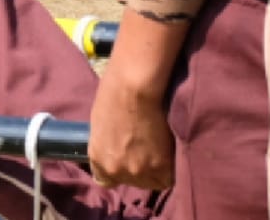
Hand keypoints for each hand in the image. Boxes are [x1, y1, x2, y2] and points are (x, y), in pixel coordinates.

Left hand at [87, 61, 175, 190]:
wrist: (135, 86)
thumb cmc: (114, 93)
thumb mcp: (100, 123)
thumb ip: (107, 143)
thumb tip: (117, 148)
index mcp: (97, 159)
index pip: (106, 181)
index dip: (119, 169)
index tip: (127, 159)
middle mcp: (115, 170)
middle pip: (131, 181)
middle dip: (139, 168)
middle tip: (147, 149)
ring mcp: (139, 172)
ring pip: (152, 181)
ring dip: (156, 169)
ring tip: (160, 148)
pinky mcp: (161, 169)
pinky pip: (169, 177)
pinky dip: (171, 166)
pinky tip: (170, 150)